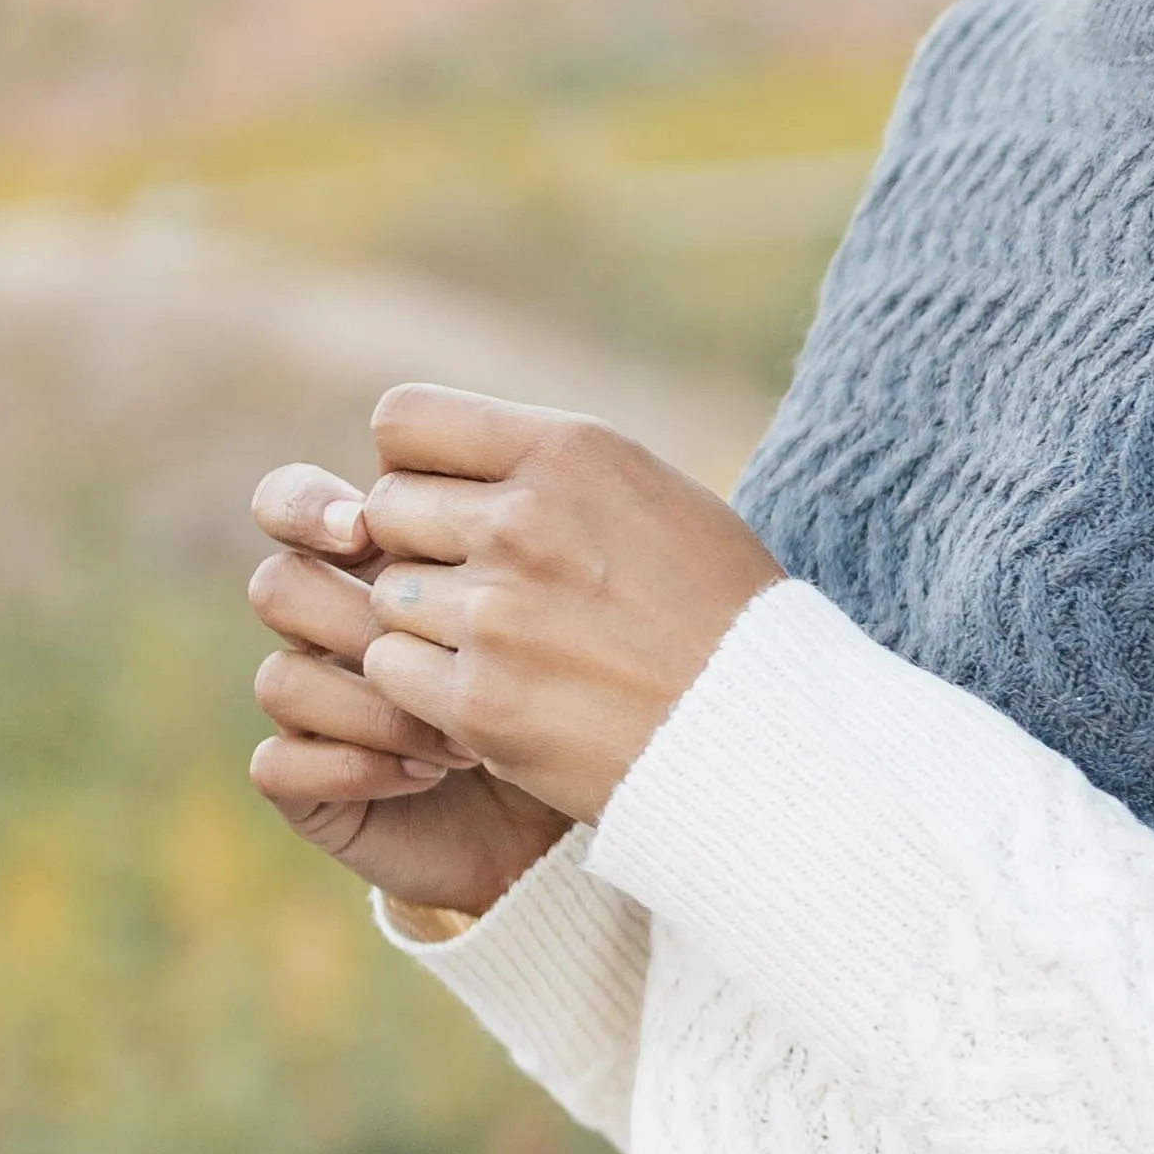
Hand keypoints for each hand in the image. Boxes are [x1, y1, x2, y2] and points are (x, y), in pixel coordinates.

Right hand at [247, 474, 573, 915]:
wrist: (589, 796)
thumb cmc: (583, 680)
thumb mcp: (561, 594)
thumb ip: (513, 527)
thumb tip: (492, 482)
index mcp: (376, 562)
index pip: (293, 504)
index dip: (303, 507)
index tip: (361, 530)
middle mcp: (333, 629)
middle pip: (277, 587)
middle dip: (348, 617)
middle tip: (436, 652)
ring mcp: (316, 708)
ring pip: (279, 679)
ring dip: (371, 707)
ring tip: (462, 738)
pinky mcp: (308, 785)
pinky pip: (277, 763)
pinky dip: (350, 766)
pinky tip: (426, 775)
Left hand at [320, 386, 782, 829]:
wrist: (766, 732)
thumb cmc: (720, 613)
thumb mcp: (655, 497)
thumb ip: (552, 472)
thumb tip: (454, 469)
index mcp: (571, 452)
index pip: (405, 421)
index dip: (412, 465)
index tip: (446, 503)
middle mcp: (524, 521)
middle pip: (387, 511)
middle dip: (422, 549)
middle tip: (479, 590)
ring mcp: (496, 614)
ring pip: (389, 596)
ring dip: (427, 624)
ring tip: (503, 650)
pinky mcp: (480, 702)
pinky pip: (393, 670)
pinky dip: (426, 688)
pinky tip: (491, 694)